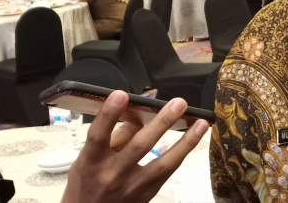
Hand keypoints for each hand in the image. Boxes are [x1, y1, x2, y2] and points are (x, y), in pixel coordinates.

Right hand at [61, 91, 208, 202]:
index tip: (121, 94)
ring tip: (200, 123)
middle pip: (139, 146)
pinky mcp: (147, 193)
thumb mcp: (88, 158)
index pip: (98, 136)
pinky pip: (169, 171)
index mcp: (91, 162)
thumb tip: (138, 113)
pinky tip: (196, 137)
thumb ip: (114, 135)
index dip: (109, 115)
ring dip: (185, 141)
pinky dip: (184, 152)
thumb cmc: (87, 181)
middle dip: (161, 123)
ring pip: (163, 163)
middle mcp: (112, 175)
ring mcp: (132, 187)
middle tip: (179, 103)